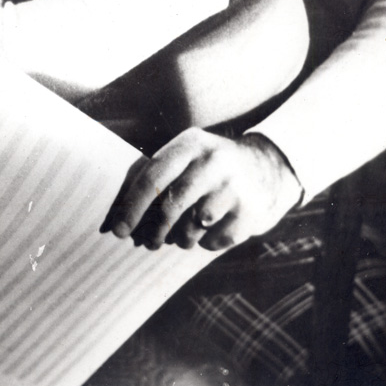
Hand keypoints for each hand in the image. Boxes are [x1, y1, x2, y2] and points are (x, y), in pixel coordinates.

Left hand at [102, 128, 301, 252]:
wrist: (268, 167)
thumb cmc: (209, 167)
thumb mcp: (186, 157)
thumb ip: (153, 178)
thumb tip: (117, 217)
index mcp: (191, 143)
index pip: (153, 175)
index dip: (132, 205)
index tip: (118, 230)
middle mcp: (213, 161)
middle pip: (172, 204)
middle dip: (155, 229)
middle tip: (148, 242)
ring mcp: (234, 186)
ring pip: (193, 226)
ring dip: (182, 237)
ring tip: (184, 233)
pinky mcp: (251, 212)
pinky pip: (216, 240)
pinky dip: (207, 242)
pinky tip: (212, 229)